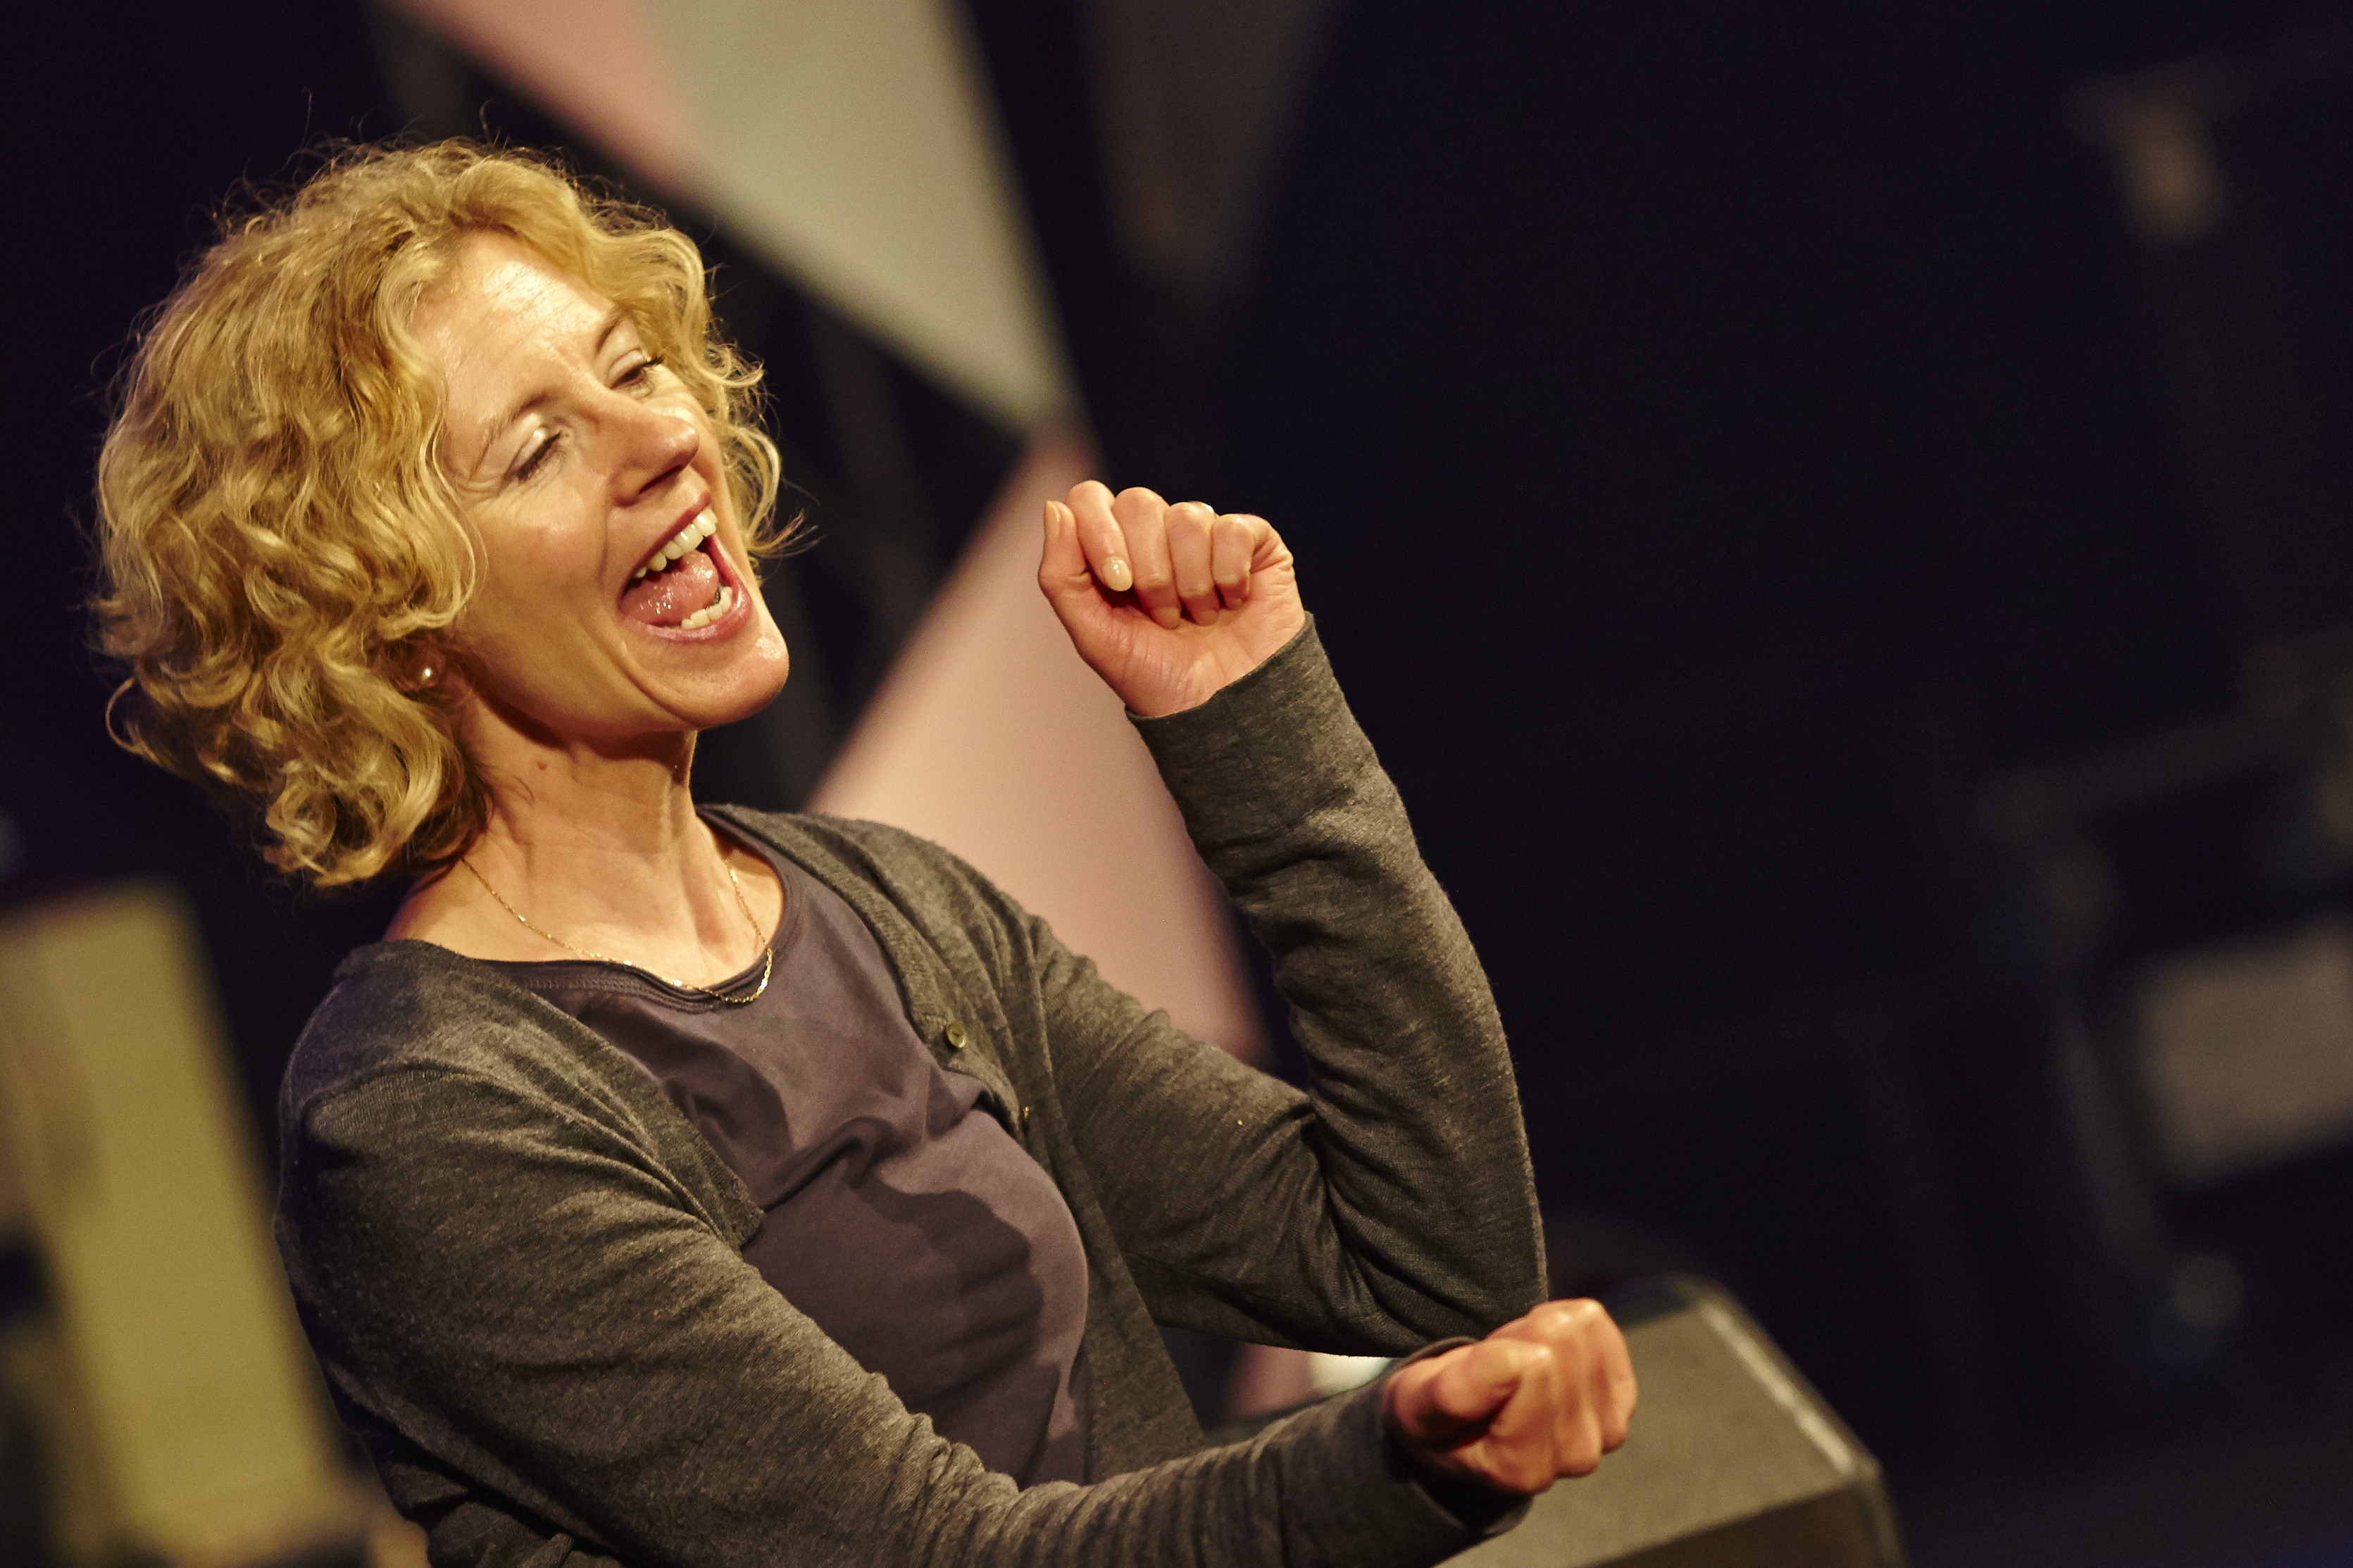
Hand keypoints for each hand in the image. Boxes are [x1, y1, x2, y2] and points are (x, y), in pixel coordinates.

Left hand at [1037, 481, 1306, 717]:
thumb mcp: (1093, 636)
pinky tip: (1232, 603)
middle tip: (1163, 617)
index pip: (1091, 499)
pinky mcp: (1254, 543)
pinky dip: (1229, 575)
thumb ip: (1060, 575)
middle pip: (1138, 502)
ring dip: (1191, 582)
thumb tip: (1055, 507)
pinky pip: (1234, 529)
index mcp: (1114, 549)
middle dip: (1149, 570)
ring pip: (1188, 516)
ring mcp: (1206, 534)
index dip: (1101, 534)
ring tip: (1199, 618)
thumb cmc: (1156, 676)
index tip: (1119, 585)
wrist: (1223, 710)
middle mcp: (1158, 534)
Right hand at [1382, 1300, 1637, 1495]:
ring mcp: (1606, 1430)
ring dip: (1537, 1333)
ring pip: (1578, 1329)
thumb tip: (1508, 1362)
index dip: (1492, 1352)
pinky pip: (1596, 1324)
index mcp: (1522, 1467)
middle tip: (1494, 1368)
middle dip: (1516, 1340)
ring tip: (1515, 1364)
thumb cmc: (1436, 1415)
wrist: (1465, 1428)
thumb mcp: (1417, 1406)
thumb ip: (1454, 1393)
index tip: (1473, 1375)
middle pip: (1558, 1342)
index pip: (1531, 1366)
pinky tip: (1543, 1352)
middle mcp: (1575, 1457)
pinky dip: (1564, 1322)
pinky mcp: (1622, 1399)